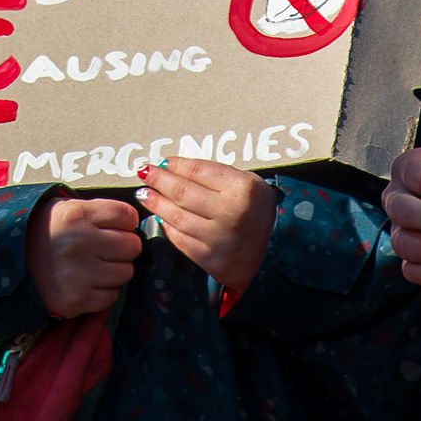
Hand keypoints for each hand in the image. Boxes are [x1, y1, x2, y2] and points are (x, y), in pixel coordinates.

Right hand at [25, 194, 141, 318]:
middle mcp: (80, 243)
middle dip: (122, 247)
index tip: (115, 226)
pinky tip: (85, 282)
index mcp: (77, 214)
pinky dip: (103, 290)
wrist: (8, 264)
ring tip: (93, 265)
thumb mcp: (64, 208)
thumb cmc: (42, 232)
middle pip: (132, 245)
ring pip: (126, 272)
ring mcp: (79, 274)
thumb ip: (97, 211)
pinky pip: (112, 296)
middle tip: (105, 248)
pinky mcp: (78, 300)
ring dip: (114, 270)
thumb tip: (132, 221)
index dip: (124, 222)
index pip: (127, 216)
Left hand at [138, 155, 276, 293]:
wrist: (275, 252)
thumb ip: (213, 174)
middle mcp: (230, 214)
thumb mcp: (247, 183)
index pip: (197, 170)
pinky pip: (180, 238)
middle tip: (145, 173)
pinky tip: (161, 216)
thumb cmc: (258, 211)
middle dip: (159, 180)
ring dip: (156, 203)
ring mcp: (219, 240)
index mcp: (242, 190)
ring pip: (176, 216)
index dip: (175, 165)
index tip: (162, 162)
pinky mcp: (210, 259)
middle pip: (182, 192)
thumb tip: (173, 167)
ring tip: (145, 193)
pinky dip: (167, 226)